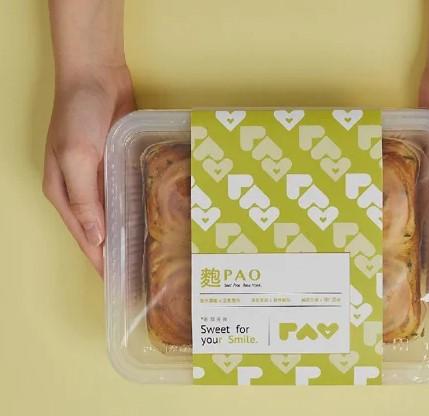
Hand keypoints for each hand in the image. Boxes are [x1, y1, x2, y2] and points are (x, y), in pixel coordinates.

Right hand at [43, 66, 134, 274]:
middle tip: (144, 276)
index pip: (85, 239)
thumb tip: (94, 237)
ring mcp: (100, 177)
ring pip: (116, 215)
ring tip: (153, 256)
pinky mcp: (118, 164)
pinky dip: (138, 209)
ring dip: (130, 233)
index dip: (101, 262)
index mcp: (63, 193)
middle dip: (118, 254)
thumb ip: (84, 198)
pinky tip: (155, 221)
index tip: (119, 286)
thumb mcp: (76, 156)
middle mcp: (81, 190)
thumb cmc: (79, 114)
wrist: (96, 75)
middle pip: (101, 231)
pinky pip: (129, 194)